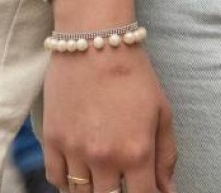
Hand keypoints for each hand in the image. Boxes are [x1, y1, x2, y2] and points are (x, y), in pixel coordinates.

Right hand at [42, 43, 175, 192]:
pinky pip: (56, 179)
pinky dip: (67, 181)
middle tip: (123, 180)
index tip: (147, 190)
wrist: (96, 41)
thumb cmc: (135, 74)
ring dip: (93, 190)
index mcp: (136, 152)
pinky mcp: (53, 140)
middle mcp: (104, 158)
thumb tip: (168, 191)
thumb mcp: (162, 112)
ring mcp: (75, 151)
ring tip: (103, 176)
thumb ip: (166, 156)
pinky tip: (80, 171)